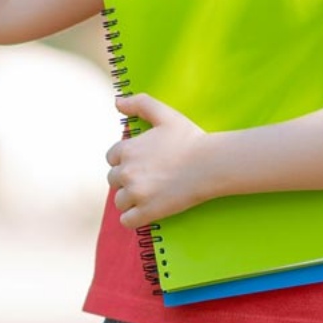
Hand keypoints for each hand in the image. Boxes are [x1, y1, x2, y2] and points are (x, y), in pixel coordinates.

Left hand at [108, 93, 225, 226]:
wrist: (211, 164)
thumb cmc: (189, 138)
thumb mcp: (164, 114)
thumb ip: (139, 103)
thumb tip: (117, 102)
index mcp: (127, 149)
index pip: (111, 158)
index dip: (124, 160)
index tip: (140, 163)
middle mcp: (127, 172)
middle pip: (113, 180)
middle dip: (126, 180)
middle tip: (146, 180)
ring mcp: (137, 193)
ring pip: (119, 201)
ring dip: (129, 200)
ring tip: (148, 196)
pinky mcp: (149, 212)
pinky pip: (127, 221)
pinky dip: (133, 219)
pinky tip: (145, 212)